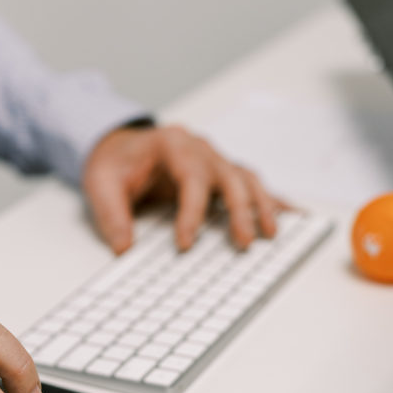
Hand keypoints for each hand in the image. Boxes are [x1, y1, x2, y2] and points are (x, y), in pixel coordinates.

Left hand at [82, 124, 286, 253]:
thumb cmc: (114, 162)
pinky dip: (272, 200)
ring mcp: (215, 160)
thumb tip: (124, 248)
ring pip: (247, 179)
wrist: (119, 145)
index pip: (190, 177)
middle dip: (239, 211)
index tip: (185, 243)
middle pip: (229, 176)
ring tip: (270, 235)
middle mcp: (200, 149)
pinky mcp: (222, 174)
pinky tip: (292, 216)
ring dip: (261, 206)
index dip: (191, 212)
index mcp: (172, 145)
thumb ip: (111, 214)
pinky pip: (252, 185)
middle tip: (242, 243)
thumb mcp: (100, 184)